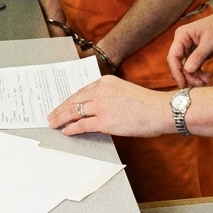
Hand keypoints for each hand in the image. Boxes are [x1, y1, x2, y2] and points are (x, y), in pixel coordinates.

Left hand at [48, 75, 172, 138]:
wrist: (160, 110)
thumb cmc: (148, 104)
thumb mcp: (124, 92)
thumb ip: (109, 97)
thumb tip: (97, 110)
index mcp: (105, 81)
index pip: (81, 91)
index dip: (70, 100)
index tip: (63, 105)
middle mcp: (100, 90)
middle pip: (73, 100)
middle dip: (60, 109)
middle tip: (51, 116)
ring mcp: (101, 105)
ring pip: (73, 112)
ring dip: (61, 119)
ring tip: (53, 124)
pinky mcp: (104, 120)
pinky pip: (81, 124)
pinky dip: (71, 128)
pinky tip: (66, 131)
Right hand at [168, 12, 212, 87]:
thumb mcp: (210, 42)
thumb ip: (198, 56)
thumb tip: (187, 70)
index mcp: (182, 36)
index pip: (173, 56)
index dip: (176, 71)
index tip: (182, 84)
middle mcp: (182, 42)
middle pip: (179, 64)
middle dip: (188, 76)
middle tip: (199, 84)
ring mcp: (189, 49)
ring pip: (186, 68)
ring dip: (194, 77)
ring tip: (206, 81)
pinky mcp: (196, 54)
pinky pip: (194, 67)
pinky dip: (199, 74)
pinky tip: (207, 78)